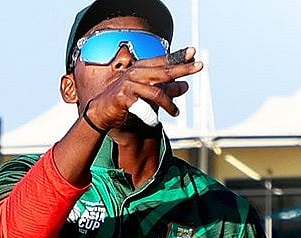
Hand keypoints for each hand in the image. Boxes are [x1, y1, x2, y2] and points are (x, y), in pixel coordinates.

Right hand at [83, 47, 203, 131]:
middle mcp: (135, 73)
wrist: (101, 113)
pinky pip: (143, 106)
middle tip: (199, 66)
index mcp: (140, 69)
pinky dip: (151, 115)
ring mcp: (128, 85)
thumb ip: (166, 89)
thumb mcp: (147, 93)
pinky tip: (155, 122)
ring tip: (176, 113)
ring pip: (156, 92)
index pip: (163, 61)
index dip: (178, 57)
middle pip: (163, 71)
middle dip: (182, 69)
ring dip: (168, 104)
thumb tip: (186, 86)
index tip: (193, 52)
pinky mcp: (123, 98)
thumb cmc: (125, 101)